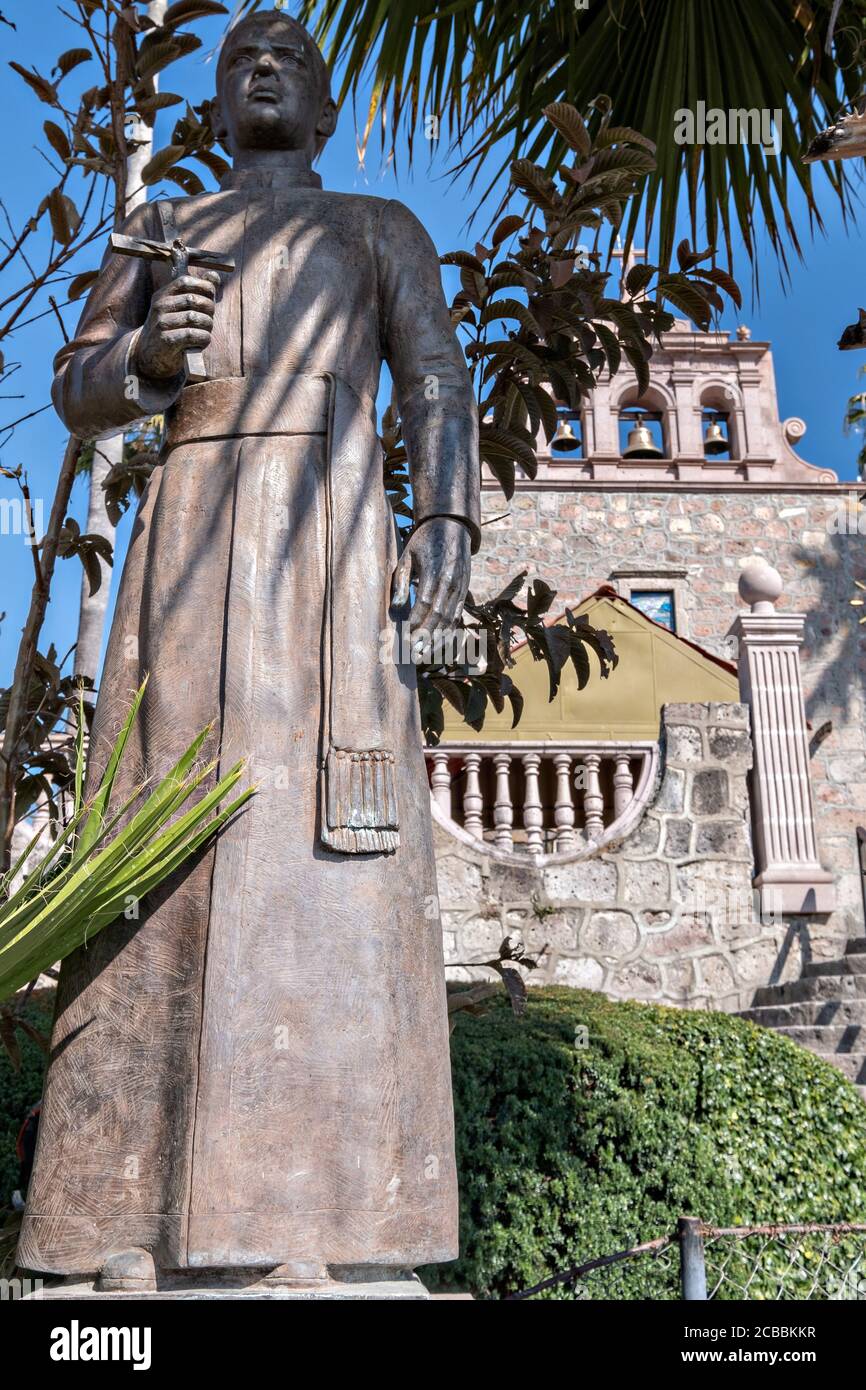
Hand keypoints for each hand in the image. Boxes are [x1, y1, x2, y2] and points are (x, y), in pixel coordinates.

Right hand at [135, 269, 219, 380]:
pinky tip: (201, 341)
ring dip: (207, 326)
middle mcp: (159, 307)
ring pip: (195, 318)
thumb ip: (198, 291)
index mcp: (163, 295)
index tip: (211, 297)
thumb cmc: (172, 328)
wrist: (150, 354)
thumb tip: (214, 276)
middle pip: (193, 300)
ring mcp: (161, 323)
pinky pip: (192, 335)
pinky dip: (203, 338)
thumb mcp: (180, 307)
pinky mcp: (166, 341)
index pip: (185, 281)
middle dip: (209, 309)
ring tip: (205, 331)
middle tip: (209, 319)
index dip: (203, 287)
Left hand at [391, 517, 471, 657]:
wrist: (452, 526)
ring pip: (449, 619)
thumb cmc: (424, 541)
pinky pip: (457, 615)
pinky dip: (448, 632)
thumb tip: (396, 607)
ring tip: (423, 655)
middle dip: (425, 637)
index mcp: (435, 572)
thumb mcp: (407, 555)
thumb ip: (401, 580)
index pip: (424, 604)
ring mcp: (460, 587)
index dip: (414, 623)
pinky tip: (438, 644)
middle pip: (438, 616)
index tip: (403, 637)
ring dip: (436, 639)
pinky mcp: (464, 590)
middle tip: (412, 654)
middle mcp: (451, 581)